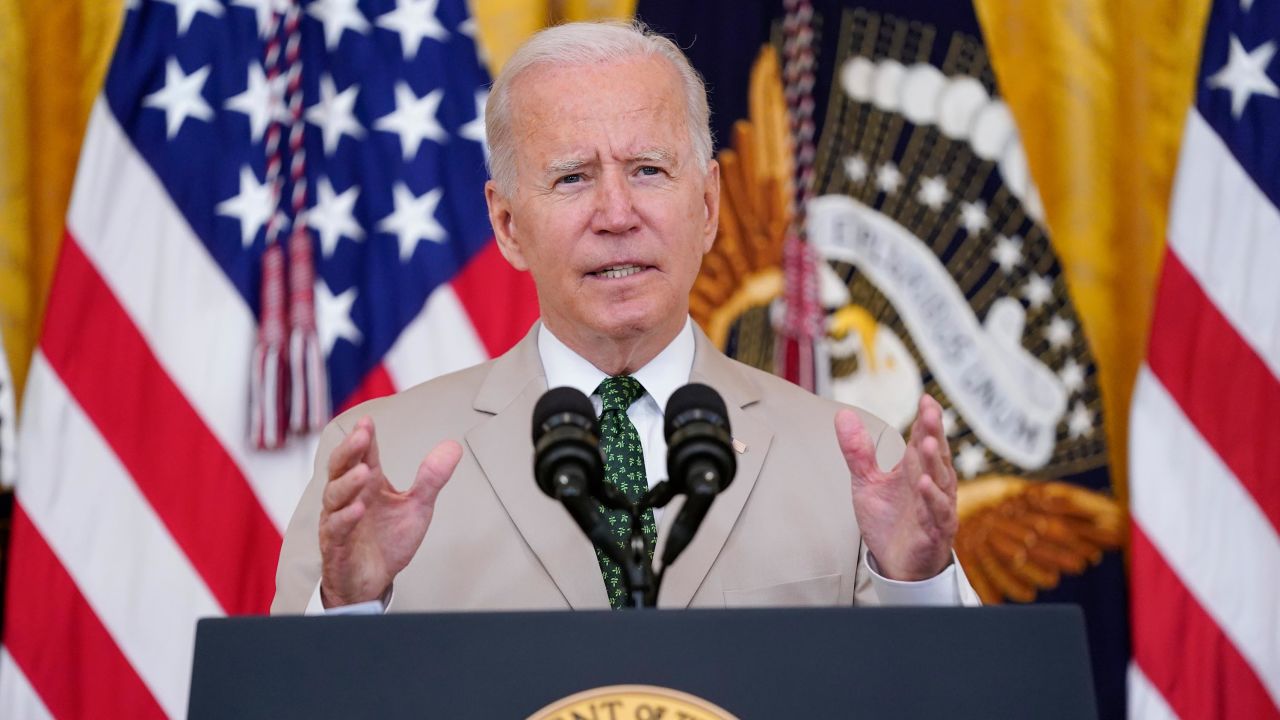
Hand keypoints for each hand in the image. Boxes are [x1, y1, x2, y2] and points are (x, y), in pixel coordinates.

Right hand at [319, 416, 461, 606]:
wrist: (373, 581)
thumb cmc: (388, 541)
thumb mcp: (417, 506)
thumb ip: (432, 478)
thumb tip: (453, 445)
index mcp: (367, 484)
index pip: (362, 455)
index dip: (364, 437)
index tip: (368, 421)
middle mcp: (348, 498)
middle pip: (340, 468)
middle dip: (349, 450)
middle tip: (361, 435)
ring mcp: (338, 521)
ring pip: (334, 496)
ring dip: (348, 483)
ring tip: (364, 471)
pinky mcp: (336, 546)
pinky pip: (336, 529)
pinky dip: (346, 518)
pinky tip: (359, 508)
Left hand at [835, 395, 957, 580]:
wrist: (895, 564)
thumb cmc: (888, 521)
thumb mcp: (866, 481)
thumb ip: (858, 451)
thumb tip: (843, 413)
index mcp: (916, 470)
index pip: (924, 440)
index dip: (926, 421)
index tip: (925, 399)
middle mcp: (931, 485)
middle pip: (935, 455)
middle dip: (934, 433)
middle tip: (931, 412)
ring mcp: (935, 508)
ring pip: (940, 481)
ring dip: (935, 462)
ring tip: (929, 443)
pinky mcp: (934, 532)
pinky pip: (936, 513)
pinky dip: (932, 499)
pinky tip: (924, 484)